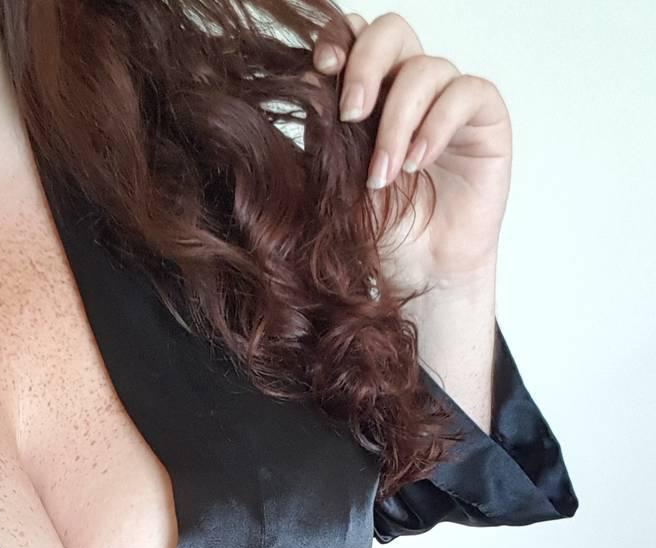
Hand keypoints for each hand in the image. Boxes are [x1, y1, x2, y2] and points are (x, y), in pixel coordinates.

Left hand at [311, 11, 511, 293]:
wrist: (416, 272)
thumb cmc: (377, 231)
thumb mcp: (333, 180)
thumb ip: (321, 132)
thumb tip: (304, 82)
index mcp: (368, 92)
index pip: (356, 38)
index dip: (340, 40)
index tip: (321, 68)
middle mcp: (408, 88)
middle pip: (392, 33)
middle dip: (366, 66)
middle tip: (351, 115)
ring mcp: (448, 99)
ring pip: (425, 68)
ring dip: (397, 122)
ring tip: (382, 174)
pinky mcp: (484, 119)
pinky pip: (466, 93)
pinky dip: (436, 125)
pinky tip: (417, 163)